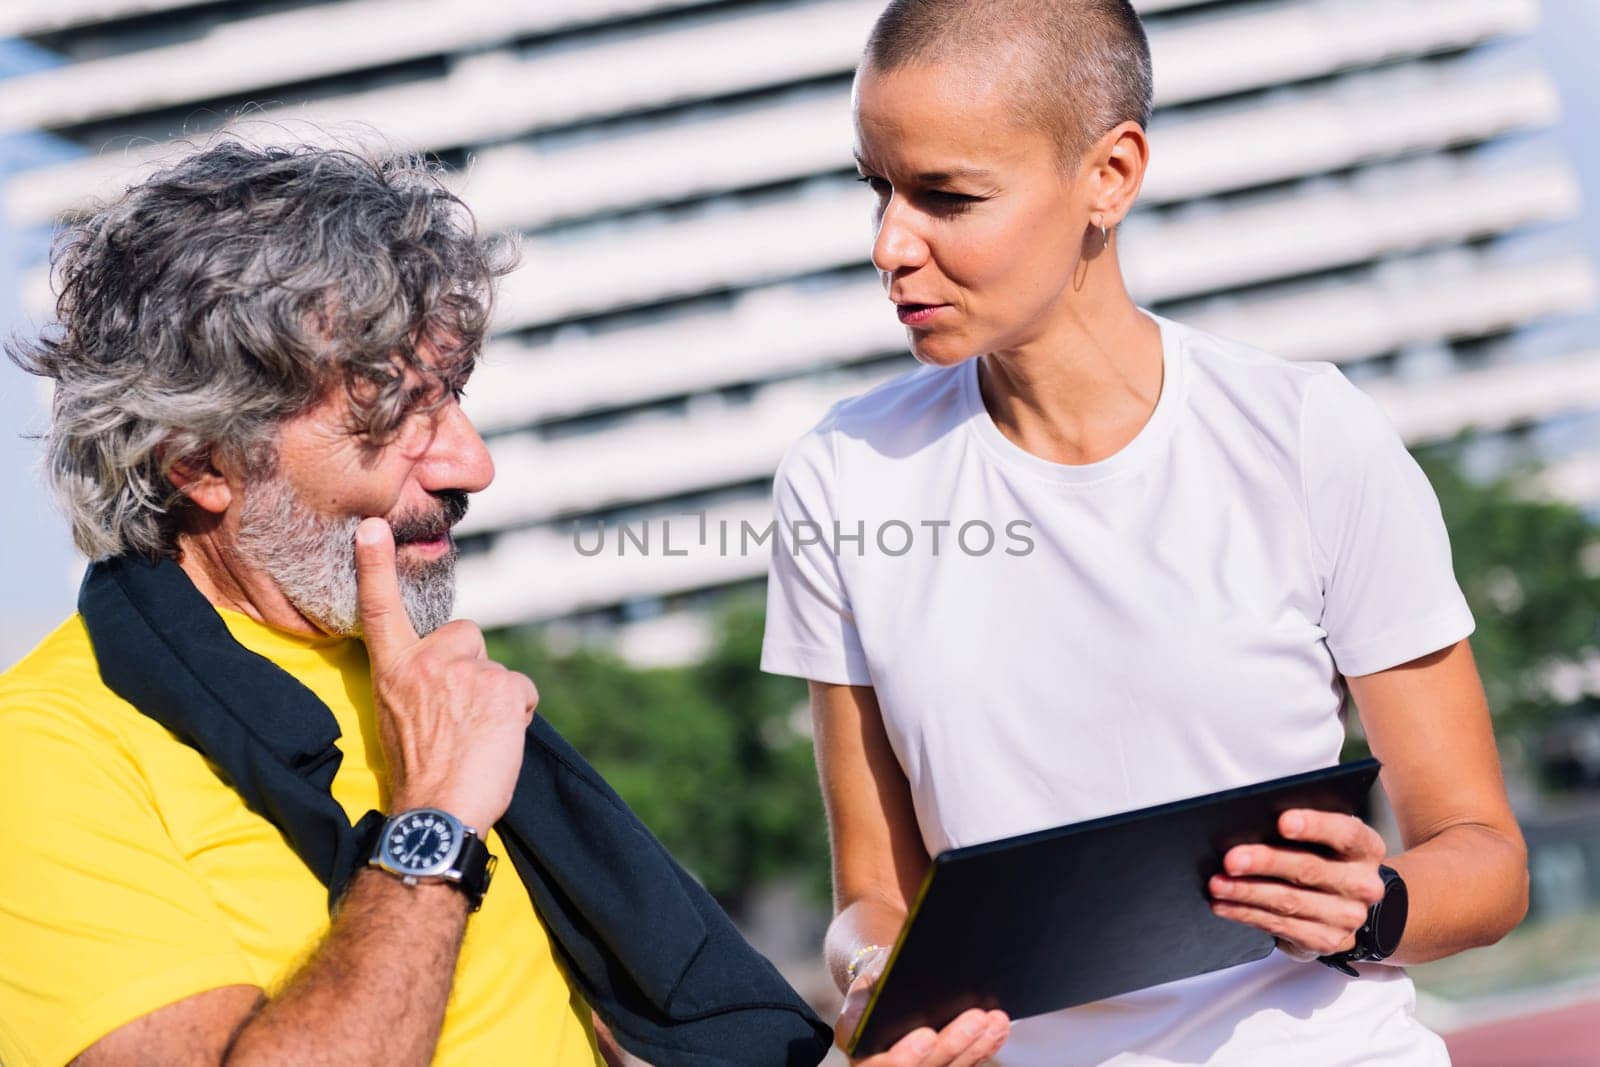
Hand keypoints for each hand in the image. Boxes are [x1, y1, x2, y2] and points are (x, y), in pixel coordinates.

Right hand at [356, 517, 536, 829]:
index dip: (375, 566)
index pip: (380, 609)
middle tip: (459, 717)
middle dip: (472, 667)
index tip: (371, 526)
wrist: (436, 814)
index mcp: (393, 669)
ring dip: (497, 699)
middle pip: (467, 636)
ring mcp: (464, 672)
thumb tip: (451, 670)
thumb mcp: (398, 715)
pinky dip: (520, 715)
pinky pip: (524, 691)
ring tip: (476, 739)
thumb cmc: (420, 774)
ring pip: (498, 670)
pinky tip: (499, 742)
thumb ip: (419, 681)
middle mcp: (425, 662)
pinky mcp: (501, 687)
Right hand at [837, 950, 1007, 1065]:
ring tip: (995, 1020)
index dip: (905, 1056)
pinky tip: (997, 1030)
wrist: (887, 982)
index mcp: (859, 1046)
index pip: (879, 1064)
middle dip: (952, 1045)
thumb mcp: (869, 972)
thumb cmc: (877, 975)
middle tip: (976, 1018)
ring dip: (975, 1048)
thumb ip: (873, 985)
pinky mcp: (942, 1066)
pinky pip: (964, 1065)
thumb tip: (880, 993)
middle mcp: (885, 1064)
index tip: (927, 1035)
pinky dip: (983, 1049)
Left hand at [1209, 809, 1387, 958]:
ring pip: (1290, 902)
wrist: (1346, 905)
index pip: (1345, 834)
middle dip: (1265, 863)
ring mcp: (1347, 917)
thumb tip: (1253, 823)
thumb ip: (1301, 830)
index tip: (1282, 821)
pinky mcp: (1326, 941)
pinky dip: (1247, 914)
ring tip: (1217, 884)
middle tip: (1231, 859)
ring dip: (1247, 893)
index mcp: (1366, 849)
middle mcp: (1363, 885)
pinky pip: (1280, 926)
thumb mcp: (1325, 839)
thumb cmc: (1325, 859)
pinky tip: (1225, 905)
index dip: (1315, 826)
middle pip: (1309, 870)